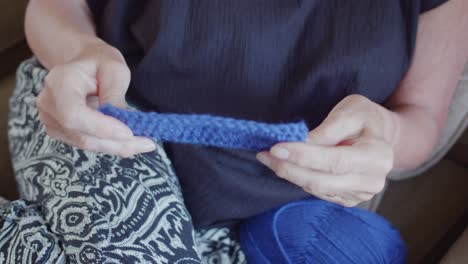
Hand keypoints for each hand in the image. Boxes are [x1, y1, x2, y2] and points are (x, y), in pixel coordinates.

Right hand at [37, 40, 155, 156]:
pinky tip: (132, 142)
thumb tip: (123, 124)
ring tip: (145, 143)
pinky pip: (89, 143)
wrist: (84, 63)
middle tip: (147, 143)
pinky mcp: (63, 132)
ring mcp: (53, 121)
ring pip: (87, 143)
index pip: (73, 114)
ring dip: (118, 147)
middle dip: (117, 142)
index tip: (129, 132)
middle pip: (81, 135)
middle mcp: (49, 105)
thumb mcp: (114, 69)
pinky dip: (111, 145)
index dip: (100, 127)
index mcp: (59, 82)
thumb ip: (115, 95)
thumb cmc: (100, 62)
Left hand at [257, 95, 396, 206]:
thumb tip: (303, 143)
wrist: (378, 136)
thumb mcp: (351, 110)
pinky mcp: (348, 199)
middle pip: (321, 180)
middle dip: (289, 168)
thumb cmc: (364, 119)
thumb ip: (329, 128)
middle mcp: (371, 181)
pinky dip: (299, 179)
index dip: (303, 156)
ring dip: (289, 174)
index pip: (334, 160)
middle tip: (264, 155)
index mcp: (377, 156)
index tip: (276, 147)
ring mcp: (360, 194)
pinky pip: (318, 193)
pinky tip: (287, 166)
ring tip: (269, 158)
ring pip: (316, 189)